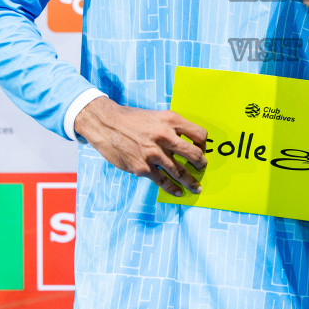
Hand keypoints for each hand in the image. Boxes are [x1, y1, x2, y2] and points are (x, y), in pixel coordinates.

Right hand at [72, 98, 206, 195]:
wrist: (105, 124)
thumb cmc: (131, 119)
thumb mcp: (156, 116)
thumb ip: (171, 127)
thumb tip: (186, 142)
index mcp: (171, 120)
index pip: (199, 135)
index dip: (203, 145)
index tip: (201, 150)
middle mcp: (165, 136)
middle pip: (194, 154)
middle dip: (201, 164)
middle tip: (202, 169)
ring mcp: (153, 153)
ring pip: (180, 172)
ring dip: (190, 182)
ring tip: (196, 187)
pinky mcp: (142, 167)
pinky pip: (162, 181)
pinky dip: (172, 189)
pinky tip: (178, 192)